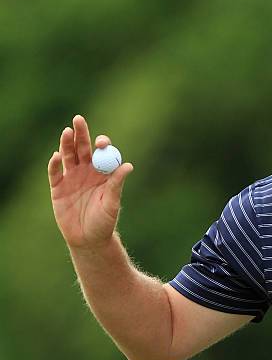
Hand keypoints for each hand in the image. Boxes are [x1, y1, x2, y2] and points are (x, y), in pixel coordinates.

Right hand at [48, 115, 132, 249]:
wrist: (88, 239)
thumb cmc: (105, 221)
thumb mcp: (112, 202)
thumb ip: (117, 184)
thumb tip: (128, 166)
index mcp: (104, 173)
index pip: (102, 153)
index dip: (101, 145)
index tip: (102, 142)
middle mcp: (87, 172)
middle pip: (83, 148)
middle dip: (81, 134)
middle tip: (78, 119)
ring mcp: (72, 178)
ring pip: (68, 156)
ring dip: (66, 144)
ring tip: (67, 132)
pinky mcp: (58, 188)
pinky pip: (55, 173)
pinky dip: (54, 164)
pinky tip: (56, 156)